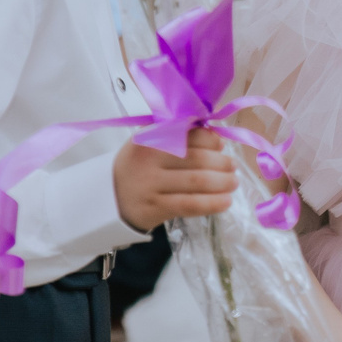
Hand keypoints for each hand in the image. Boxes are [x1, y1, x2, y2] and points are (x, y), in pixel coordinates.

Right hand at [113, 128, 236, 229]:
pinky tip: (226, 201)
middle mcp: (149, 159)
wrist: (108, 198)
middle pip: (197, 158)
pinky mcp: (156, 208)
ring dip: (222, 182)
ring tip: (233, 182)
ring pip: (197, 181)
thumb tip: (215, 134)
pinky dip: (212, 203)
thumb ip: (176, 134)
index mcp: (150, 138)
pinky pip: (191, 204)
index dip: (210, 139)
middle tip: (232, 166)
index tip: (220, 144)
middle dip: (222, 162)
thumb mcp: (148, 143)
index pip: (188, 134)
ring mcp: (152, 184)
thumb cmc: (137, 167)